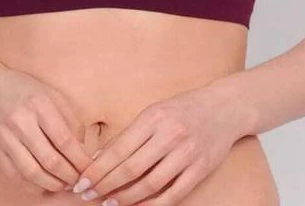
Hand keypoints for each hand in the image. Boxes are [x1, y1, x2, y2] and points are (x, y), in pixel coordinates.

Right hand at [0, 62, 93, 192]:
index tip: (88, 167)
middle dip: (68, 176)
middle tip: (78, 180)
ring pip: (32, 172)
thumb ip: (69, 117)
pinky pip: (14, 176)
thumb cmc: (22, 88)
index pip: (64, 140)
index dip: (79, 159)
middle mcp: (21, 122)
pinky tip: (42, 186)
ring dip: (52, 185)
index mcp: (39, 105)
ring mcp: (6, 137)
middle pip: (50, 160)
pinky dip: (31, 186)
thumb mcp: (50, 93)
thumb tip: (82, 146)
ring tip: (63, 184)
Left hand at [71, 83, 247, 205]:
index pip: (120, 149)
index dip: (98, 169)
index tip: (82, 182)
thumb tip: (99, 159)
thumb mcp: (154, 112)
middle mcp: (170, 134)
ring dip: (126, 198)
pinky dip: (153, 205)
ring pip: (150, 184)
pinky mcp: (200, 169)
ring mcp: (187, 153)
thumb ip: (130, 135)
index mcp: (154, 117)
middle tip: (88, 196)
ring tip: (109, 204)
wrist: (223, 108)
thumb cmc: (182, 109)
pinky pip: (173, 194)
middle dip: (106, 185)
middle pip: (132, 168)